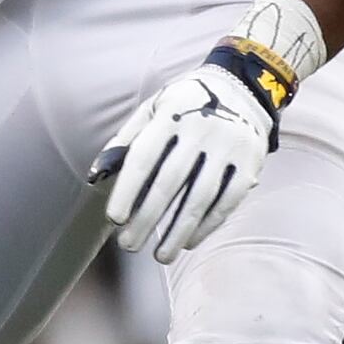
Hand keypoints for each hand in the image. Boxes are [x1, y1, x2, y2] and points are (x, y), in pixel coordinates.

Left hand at [91, 43, 286, 261]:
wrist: (242, 88)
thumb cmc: (185, 105)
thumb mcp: (153, 109)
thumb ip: (124, 140)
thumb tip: (94, 176)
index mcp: (171, 112)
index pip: (144, 157)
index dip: (128, 190)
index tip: (114, 219)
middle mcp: (202, 127)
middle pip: (170, 182)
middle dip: (147, 218)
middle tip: (129, 245)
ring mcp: (229, 146)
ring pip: (199, 198)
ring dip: (177, 231)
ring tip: (160, 256)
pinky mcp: (249, 163)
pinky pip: (227, 201)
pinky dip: (207, 226)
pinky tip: (188, 242)